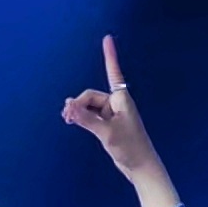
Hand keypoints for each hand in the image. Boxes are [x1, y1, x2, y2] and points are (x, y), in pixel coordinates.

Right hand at [62, 36, 166, 186]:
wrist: (141, 167)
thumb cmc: (130, 148)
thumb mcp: (107, 133)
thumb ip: (87, 119)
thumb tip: (70, 107)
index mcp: (120, 98)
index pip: (112, 72)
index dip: (110, 55)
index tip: (108, 38)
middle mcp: (117, 103)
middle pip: (91, 97)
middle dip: (78, 103)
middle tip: (66, 116)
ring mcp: (113, 115)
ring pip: (90, 107)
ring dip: (78, 111)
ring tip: (67, 119)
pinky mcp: (109, 126)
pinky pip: (92, 117)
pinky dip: (83, 118)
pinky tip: (73, 120)